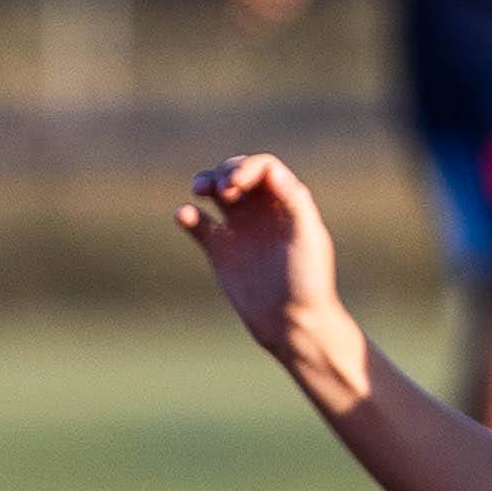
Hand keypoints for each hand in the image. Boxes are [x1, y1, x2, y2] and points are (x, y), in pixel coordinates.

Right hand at [177, 152, 346, 361]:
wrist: (291, 322)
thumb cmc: (307, 280)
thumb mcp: (307, 237)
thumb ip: (293, 200)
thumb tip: (270, 171)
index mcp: (286, 202)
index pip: (263, 168)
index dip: (246, 167)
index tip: (236, 185)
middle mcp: (262, 210)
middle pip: (236, 173)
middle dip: (225, 172)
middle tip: (223, 190)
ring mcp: (240, 228)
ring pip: (215, 193)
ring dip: (205, 182)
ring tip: (199, 189)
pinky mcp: (220, 250)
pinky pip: (199, 224)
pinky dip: (188, 215)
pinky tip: (183, 215)